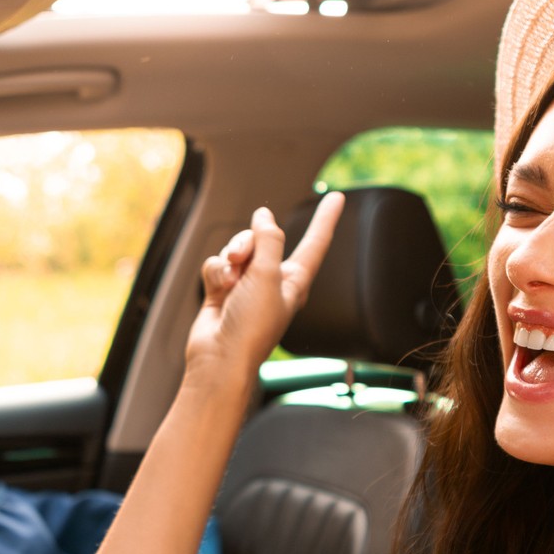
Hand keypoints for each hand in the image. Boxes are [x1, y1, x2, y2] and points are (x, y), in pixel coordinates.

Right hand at [184, 191, 342, 389]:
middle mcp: (272, 280)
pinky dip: (216, 272)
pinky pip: (218, 264)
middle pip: (264, 239)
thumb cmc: (252, 326)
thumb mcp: (267, 275)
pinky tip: (218, 287)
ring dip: (230, 258)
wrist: (219, 357)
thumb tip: (264, 216)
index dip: (326, 219)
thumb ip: (268, 239)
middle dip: (249, 241)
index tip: (337, 196)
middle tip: (242, 257)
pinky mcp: (223, 289)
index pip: (315, 243)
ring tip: (230, 279)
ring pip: (237, 248)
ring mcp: (247, 285)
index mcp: (295, 281)